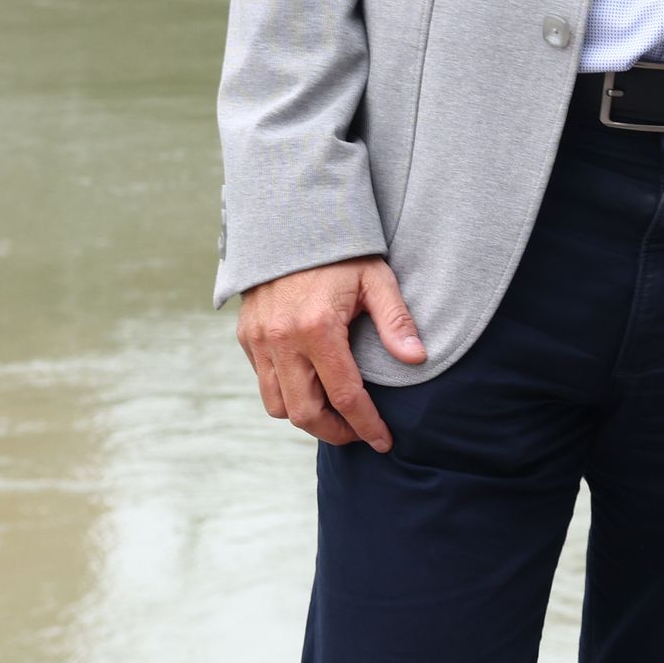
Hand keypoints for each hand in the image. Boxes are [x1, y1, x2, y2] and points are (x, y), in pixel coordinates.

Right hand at [236, 256, 426, 451]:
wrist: (290, 221)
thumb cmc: (340, 251)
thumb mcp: (376, 278)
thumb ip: (396, 320)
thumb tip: (416, 358)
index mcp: (317, 327)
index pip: (345, 395)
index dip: (366, 425)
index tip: (384, 441)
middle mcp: (281, 339)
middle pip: (304, 413)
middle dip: (334, 432)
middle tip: (359, 432)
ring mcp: (259, 340)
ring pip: (277, 405)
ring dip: (307, 416)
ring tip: (336, 412)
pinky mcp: (247, 336)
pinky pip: (263, 382)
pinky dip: (286, 394)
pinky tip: (312, 385)